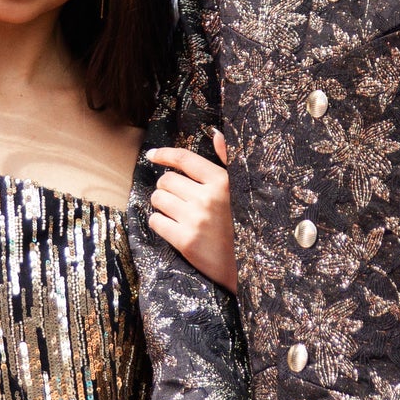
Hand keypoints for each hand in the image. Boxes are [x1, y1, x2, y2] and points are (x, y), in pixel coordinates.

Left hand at [146, 131, 236, 290]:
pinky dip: (159, 222)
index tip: (153, 155)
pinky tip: (173, 227)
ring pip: (158, 199)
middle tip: (178, 198)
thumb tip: (216, 134)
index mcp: (222, 181)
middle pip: (166, 180)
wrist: (247, 266)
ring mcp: (195, 220)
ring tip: (177, 213)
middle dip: (167, 187)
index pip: (185, 159)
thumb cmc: (242, 223)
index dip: (165, 154)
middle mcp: (208, 198)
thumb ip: (227, 160)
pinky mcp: (185, 240)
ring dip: (162, 205)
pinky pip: (156, 221)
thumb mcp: (241, 190)